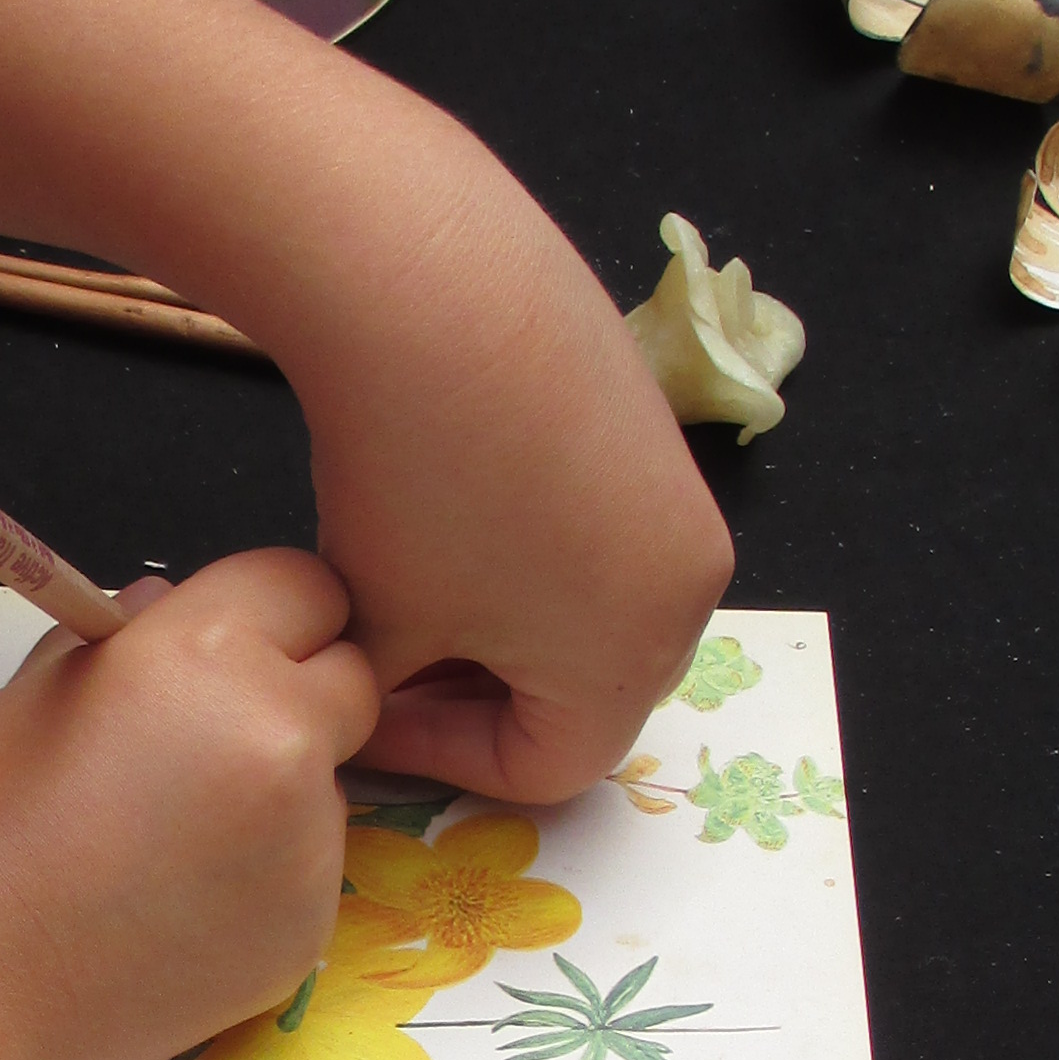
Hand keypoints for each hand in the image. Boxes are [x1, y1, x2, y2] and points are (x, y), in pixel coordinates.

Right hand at [0, 550, 380, 1059]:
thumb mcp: (30, 693)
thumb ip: (124, 636)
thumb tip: (169, 604)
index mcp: (207, 658)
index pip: (306, 587)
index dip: (267, 613)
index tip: (224, 646)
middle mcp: (282, 742)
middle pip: (352, 681)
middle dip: (297, 692)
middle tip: (205, 736)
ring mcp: (309, 846)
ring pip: (331, 782)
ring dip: (277, 788)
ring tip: (167, 840)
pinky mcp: (311, 931)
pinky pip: (308, 868)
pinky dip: (262, 872)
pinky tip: (174, 903)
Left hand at [291, 202, 731, 803]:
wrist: (437, 293)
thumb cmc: (410, 482)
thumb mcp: (383, 619)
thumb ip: (389, 692)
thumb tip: (373, 695)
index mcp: (633, 662)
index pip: (548, 767)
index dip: (445, 757)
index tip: (370, 708)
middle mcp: (688, 592)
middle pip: (586, 692)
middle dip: (483, 688)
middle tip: (391, 656)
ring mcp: (681, 503)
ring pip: (594, 611)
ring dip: (507, 620)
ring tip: (414, 578)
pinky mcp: (656, 431)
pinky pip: (601, 529)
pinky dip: (532, 546)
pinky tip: (454, 501)